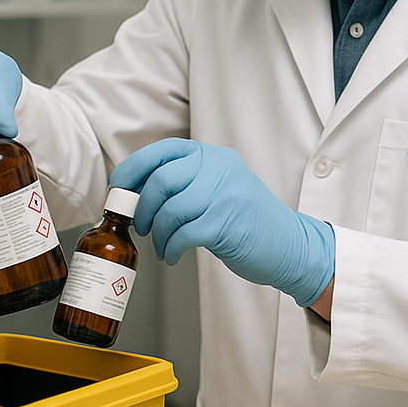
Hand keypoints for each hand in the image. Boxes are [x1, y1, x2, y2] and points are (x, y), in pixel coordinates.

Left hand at [110, 138, 333, 307]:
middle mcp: (219, 168)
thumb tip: (135, 192)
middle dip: (143, 207)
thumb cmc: (245, 220)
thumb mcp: (218, 187)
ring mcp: (224, 194)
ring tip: (162, 245)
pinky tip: (173, 255)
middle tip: (142, 225)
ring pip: (169, 210)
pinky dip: (171, 248)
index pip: (162, 151)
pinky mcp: (226, 224)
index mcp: (213, 155)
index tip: (119, 190)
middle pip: (161, 180)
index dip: (133, 170)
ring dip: (158, 233)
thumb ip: (185, 181)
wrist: (288, 244)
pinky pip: (182, 234)